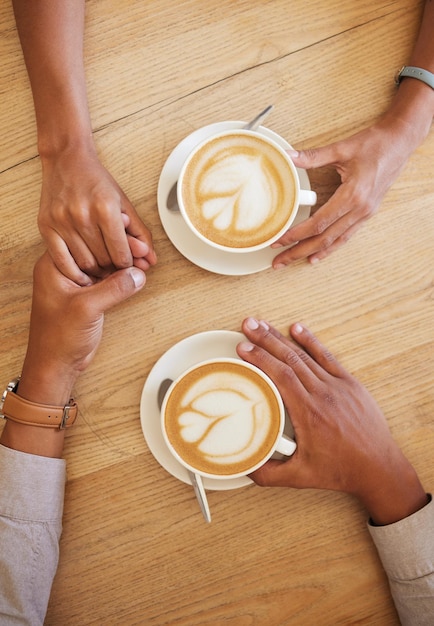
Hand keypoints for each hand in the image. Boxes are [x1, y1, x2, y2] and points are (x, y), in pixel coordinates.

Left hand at [1, 252, 145, 456]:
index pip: (84, 237)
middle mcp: (65, 269)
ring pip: (106, 261)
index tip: (132, 234)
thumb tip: (136, 274)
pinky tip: (138, 273)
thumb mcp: (87, 309)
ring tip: (146, 259)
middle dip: (122, 247)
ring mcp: (78, 281)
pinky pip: (109, 277)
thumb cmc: (57, 339)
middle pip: (98, 247)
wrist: (56, 365)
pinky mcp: (89, 293)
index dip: (109, 234)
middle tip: (144, 249)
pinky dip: (124, 275)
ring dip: (126, 261)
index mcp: (54, 264)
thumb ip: (114, 289)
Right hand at [38, 145, 156, 284]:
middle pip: (104, 260)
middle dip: (113, 269)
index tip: (128, 265)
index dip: (128, 265)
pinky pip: (62, 260)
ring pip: (85, 263)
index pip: (121, 254)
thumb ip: (140, 233)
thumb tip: (151, 260)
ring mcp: (62, 221)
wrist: (66, 160)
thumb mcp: (124, 203)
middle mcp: (83, 215)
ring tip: (102, 270)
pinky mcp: (46, 226)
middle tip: (116, 269)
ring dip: (96, 272)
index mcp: (106, 208)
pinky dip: (74, 272)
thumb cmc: (96, 181)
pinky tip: (83, 273)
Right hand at [236, 318, 426, 523]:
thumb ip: (267, 473)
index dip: (261, 359)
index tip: (243, 349)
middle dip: (265, 340)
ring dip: (281, 338)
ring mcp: (338, 387)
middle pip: (289, 359)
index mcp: (310, 414)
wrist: (379, 467)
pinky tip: (297, 329)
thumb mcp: (300, 477)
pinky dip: (310, 341)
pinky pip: (327, 356)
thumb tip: (244, 465)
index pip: (281, 377)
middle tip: (247, 326)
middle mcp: (324, 395)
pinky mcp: (350, 384)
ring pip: (305, 355)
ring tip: (262, 325)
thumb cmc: (342, 470)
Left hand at [271, 114, 417, 265]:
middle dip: (299, 251)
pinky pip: (346, 236)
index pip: (319, 222)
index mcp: (353, 195)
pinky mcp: (367, 213)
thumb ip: (313, 156)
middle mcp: (360, 209)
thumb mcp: (341, 148)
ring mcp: (365, 214)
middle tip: (279, 261)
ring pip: (335, 241)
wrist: (400, 142)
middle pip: (325, 238)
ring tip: (292, 261)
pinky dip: (330, 248)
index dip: (297, 234)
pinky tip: (316, 256)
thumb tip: (288, 157)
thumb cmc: (375, 143)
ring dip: (312, 253)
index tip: (279, 240)